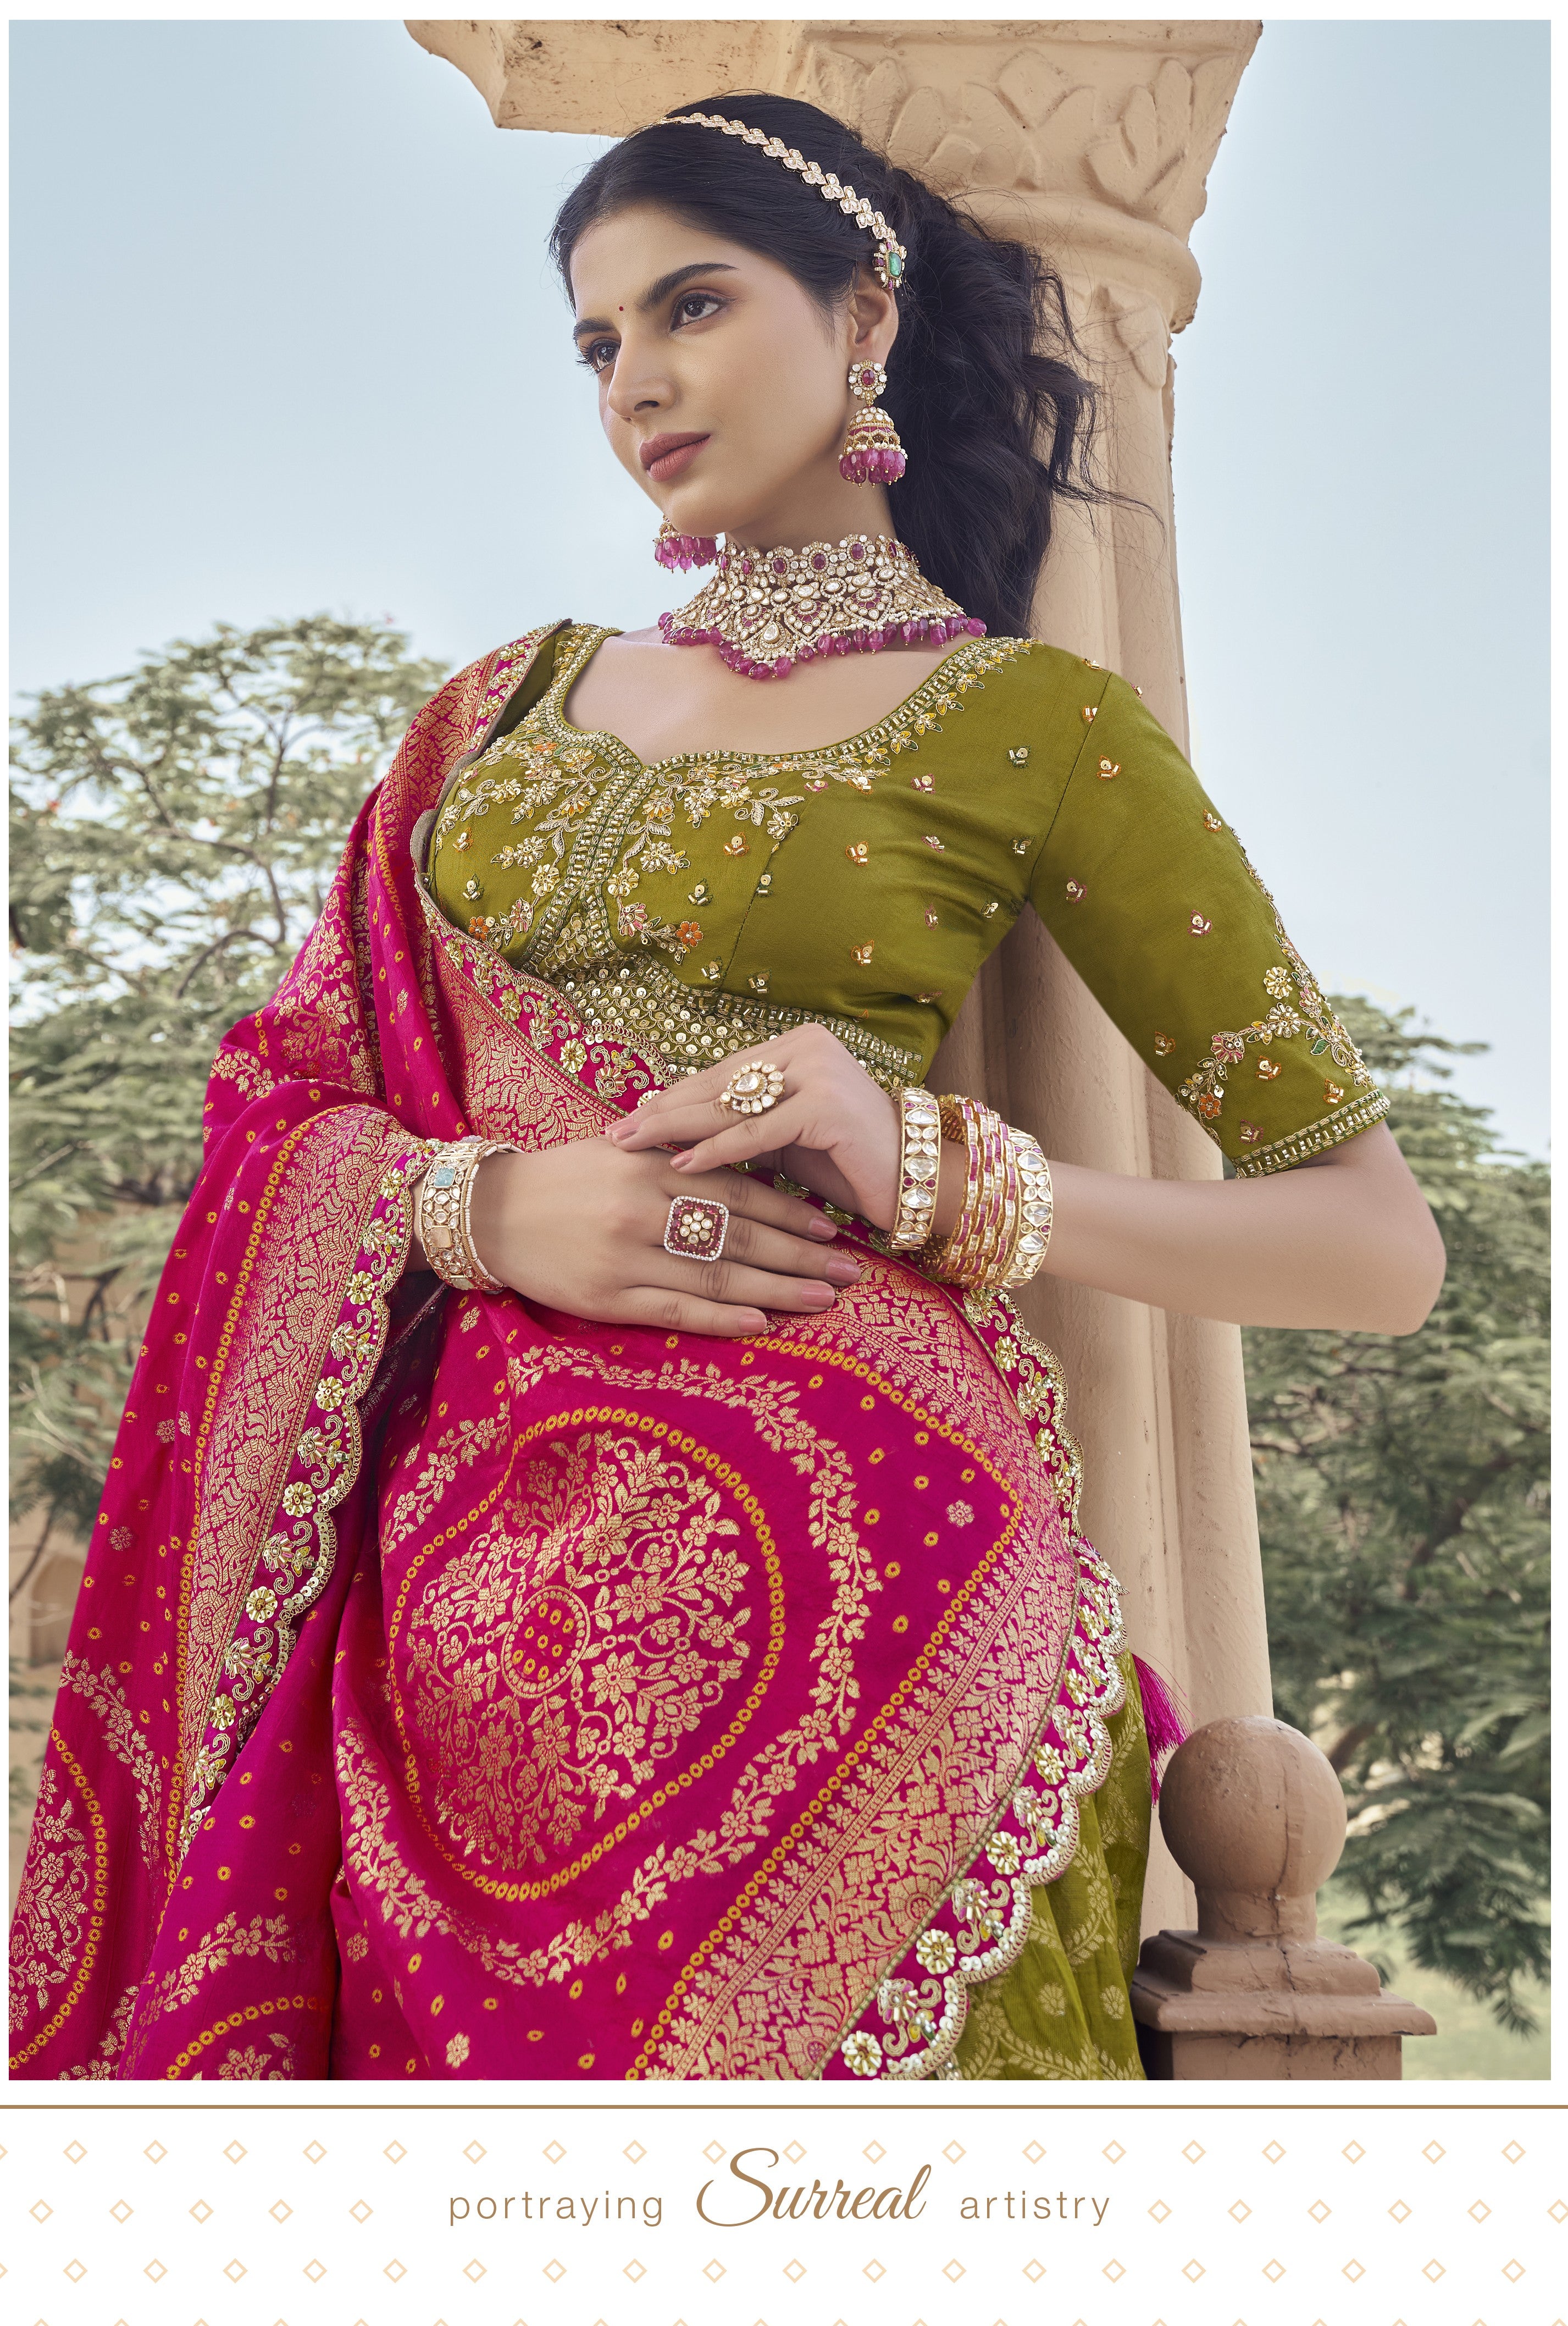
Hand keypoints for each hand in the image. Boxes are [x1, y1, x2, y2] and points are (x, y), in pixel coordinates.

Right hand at [464, 1134, 862, 1338]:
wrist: (489, 1213)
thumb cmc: (562, 1178)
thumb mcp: (619, 1150)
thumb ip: (676, 1154)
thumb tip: (740, 1152)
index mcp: (652, 1167)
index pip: (738, 1190)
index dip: (789, 1212)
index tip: (832, 1228)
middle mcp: (645, 1209)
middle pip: (740, 1236)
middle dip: (801, 1256)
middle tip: (850, 1271)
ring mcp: (627, 1256)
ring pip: (718, 1277)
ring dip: (778, 1291)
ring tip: (824, 1300)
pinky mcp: (607, 1298)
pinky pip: (676, 1311)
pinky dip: (722, 1319)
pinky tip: (763, 1324)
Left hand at [605, 1024, 902, 1228]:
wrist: (911, 1179)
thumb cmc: (845, 1161)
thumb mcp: (783, 1136)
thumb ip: (739, 1123)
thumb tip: (670, 1129)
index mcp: (795, 1045)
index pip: (719, 1074)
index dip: (672, 1097)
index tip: (629, 1118)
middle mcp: (807, 1047)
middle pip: (718, 1085)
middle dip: (663, 1111)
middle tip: (615, 1132)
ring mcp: (819, 1072)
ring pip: (731, 1105)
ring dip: (676, 1128)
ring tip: (633, 1144)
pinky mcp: (826, 1106)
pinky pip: (757, 1132)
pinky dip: (717, 1151)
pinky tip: (682, 1164)